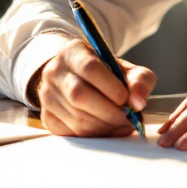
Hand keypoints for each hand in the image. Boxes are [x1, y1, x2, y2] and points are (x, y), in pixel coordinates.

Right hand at [31, 38, 155, 136]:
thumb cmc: (105, 74)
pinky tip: (107, 128)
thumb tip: (138, 102)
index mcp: (72, 52)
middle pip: (79, 95)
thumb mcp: (125, 69)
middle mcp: (54, 72)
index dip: (110, 87)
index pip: (89, 67)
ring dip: (105, 126)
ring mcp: (47, 95)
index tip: (126, 99)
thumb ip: (139, 80)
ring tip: (121, 123)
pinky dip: (95, 135)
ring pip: (77, 117)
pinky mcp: (48, 117)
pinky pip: (72, 132)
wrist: (78, 79)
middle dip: (109, 112)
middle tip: (127, 117)